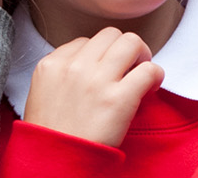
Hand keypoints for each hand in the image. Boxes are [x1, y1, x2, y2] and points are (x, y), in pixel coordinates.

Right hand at [22, 28, 164, 147]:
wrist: (55, 162)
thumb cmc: (51, 133)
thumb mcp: (42, 91)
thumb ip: (63, 72)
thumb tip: (93, 63)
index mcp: (52, 64)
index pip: (86, 41)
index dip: (100, 55)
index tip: (106, 70)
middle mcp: (74, 67)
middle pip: (111, 35)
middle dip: (123, 49)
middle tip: (129, 67)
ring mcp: (97, 80)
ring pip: (132, 42)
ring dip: (142, 56)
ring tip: (141, 74)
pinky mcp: (119, 99)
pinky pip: (149, 70)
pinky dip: (155, 76)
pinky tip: (150, 88)